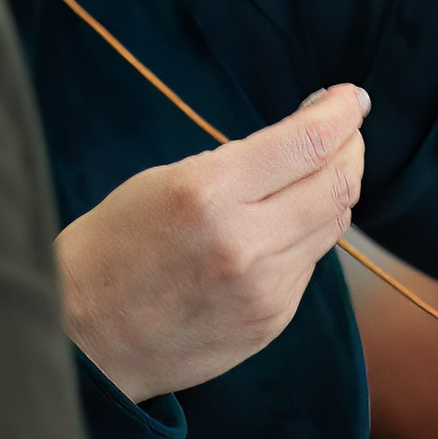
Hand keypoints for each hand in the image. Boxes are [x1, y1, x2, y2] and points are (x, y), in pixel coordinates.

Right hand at [58, 84, 369, 403]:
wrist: (87, 339)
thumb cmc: (113, 249)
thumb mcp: (162, 182)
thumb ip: (237, 165)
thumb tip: (303, 142)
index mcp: (208, 193)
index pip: (306, 144)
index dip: (340, 114)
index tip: (350, 98)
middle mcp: (245, 242)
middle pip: (336, 185)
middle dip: (350, 149)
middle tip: (346, 131)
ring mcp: (264, 288)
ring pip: (331, 226)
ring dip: (336, 190)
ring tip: (326, 168)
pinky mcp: (271, 320)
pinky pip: (309, 264)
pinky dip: (311, 234)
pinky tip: (293, 220)